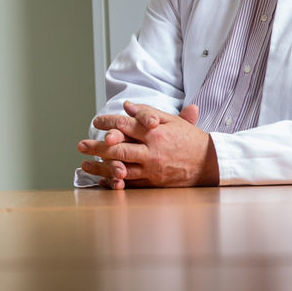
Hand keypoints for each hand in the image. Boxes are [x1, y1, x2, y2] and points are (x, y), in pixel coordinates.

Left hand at [76, 101, 216, 188]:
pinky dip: (115, 182)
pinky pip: (131, 184)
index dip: (108, 123)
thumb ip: (147, 113)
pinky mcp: (155, 184)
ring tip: (85, 164)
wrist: (211, 163)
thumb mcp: (172, 121)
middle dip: (96, 147)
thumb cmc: (191, 140)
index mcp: (156, 134)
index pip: (125, 126)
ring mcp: (153, 170)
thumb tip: (127, 106)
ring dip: (100, 167)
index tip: (96, 122)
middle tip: (81, 145)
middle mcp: (153, 153)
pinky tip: (102, 181)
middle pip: (118, 149)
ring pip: (121, 169)